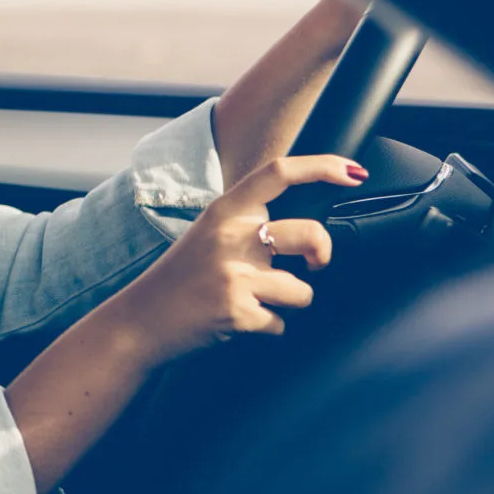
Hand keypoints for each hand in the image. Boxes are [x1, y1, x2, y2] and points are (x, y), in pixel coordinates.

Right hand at [105, 154, 366, 365]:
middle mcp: (230, 236)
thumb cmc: (179, 280)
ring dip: (288, 301)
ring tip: (254, 301)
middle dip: (323, 254)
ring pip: (302, 289)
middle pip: (311, 234)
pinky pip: (280, 322)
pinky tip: (237, 322)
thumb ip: (247, 225)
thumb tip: (302, 230)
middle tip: (314, 265)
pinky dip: (265, 327)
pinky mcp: (238, 310)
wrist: (139, 321)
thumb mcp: (207, 236)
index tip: (353, 171)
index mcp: (223, 211)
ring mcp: (234, 273)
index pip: (278, 174)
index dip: (322, 167)